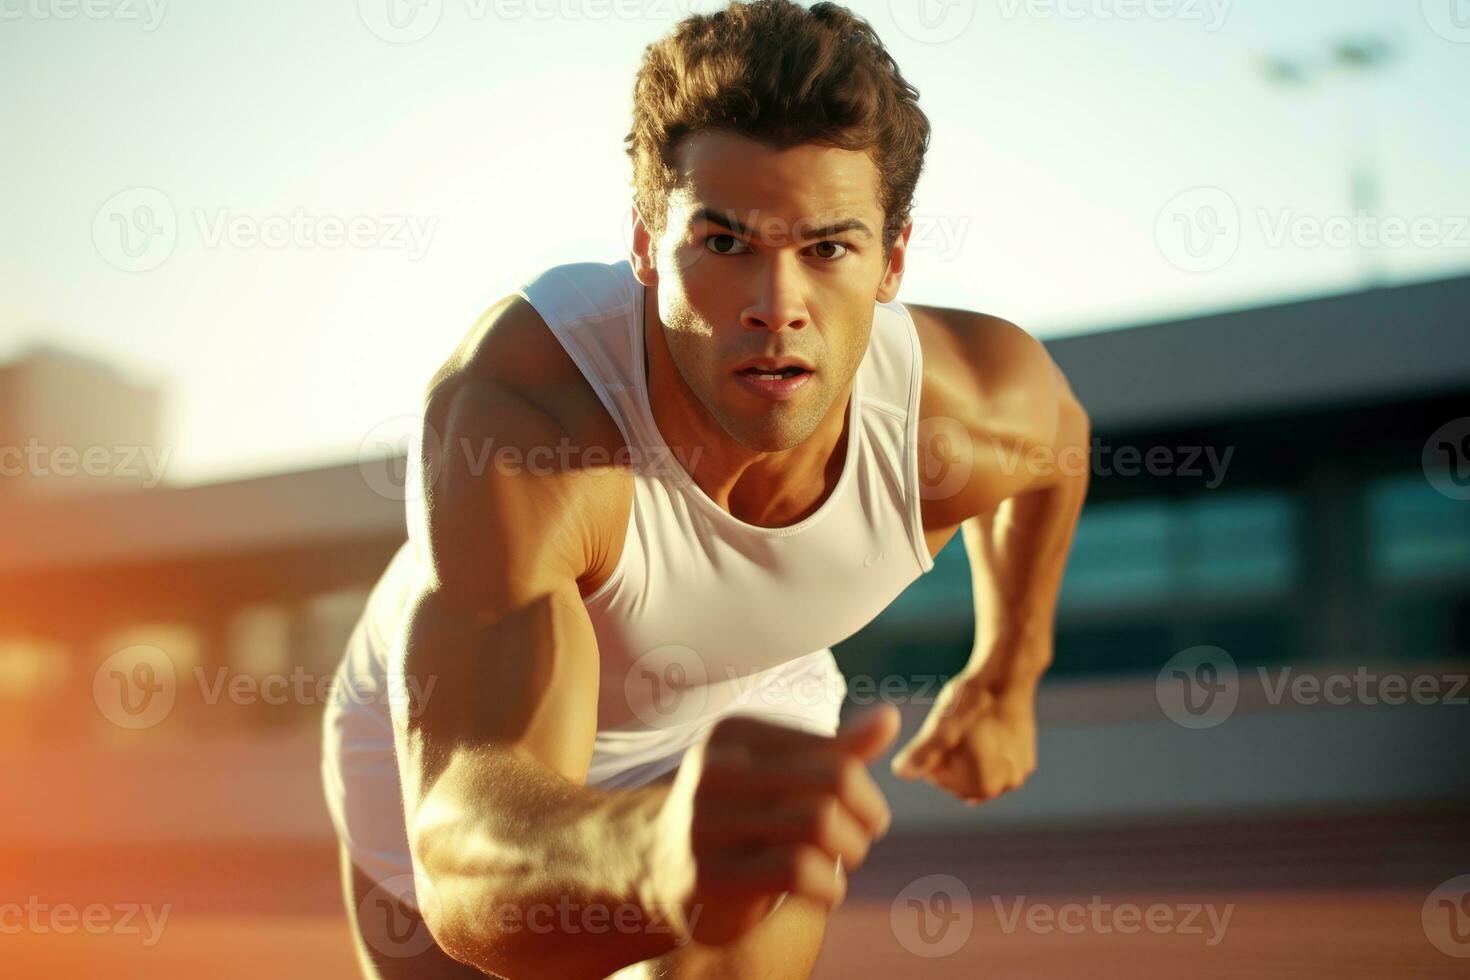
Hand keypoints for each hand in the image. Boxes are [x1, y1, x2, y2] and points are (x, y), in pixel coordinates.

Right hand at [652, 704, 899, 946]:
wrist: (661, 870)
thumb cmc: (741, 817)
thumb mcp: (781, 776)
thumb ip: (835, 750)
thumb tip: (890, 718)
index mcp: (734, 732)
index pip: (834, 753)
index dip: (865, 792)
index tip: (863, 814)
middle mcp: (715, 768)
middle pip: (833, 784)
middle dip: (865, 819)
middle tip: (861, 840)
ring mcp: (704, 822)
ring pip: (819, 825)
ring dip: (849, 852)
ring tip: (840, 864)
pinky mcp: (707, 874)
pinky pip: (797, 871)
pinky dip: (829, 886)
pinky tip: (824, 891)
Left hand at [889, 672, 1036, 805]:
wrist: (1006, 674)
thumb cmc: (970, 701)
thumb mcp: (939, 726)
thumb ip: (920, 754)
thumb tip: (901, 773)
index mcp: (984, 785)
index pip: (937, 778)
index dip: (931, 751)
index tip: (941, 726)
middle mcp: (1005, 786)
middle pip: (958, 778)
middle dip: (950, 755)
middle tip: (955, 723)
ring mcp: (1018, 773)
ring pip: (975, 769)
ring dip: (966, 752)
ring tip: (969, 724)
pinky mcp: (1025, 758)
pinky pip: (994, 761)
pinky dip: (985, 749)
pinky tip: (984, 726)